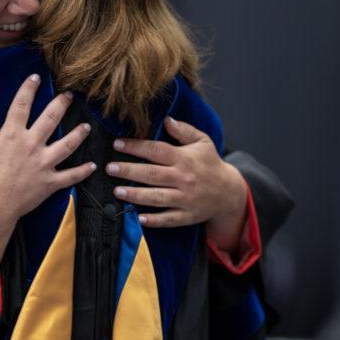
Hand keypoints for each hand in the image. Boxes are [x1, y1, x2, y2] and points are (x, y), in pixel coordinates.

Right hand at [0, 75, 94, 301]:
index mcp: (12, 134)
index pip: (22, 104)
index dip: (29, 88)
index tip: (37, 78)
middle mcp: (32, 144)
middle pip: (51, 119)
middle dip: (62, 104)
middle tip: (70, 95)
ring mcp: (44, 164)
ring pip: (67, 145)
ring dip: (78, 134)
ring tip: (86, 126)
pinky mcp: (50, 182)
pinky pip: (70, 176)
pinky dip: (82, 171)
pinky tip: (92, 166)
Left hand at [107, 116, 247, 249]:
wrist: (229, 192)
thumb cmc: (210, 164)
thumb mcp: (203, 142)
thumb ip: (184, 130)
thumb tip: (167, 120)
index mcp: (184, 158)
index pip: (156, 150)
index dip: (136, 146)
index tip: (117, 144)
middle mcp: (184, 178)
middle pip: (152, 174)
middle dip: (129, 171)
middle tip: (110, 169)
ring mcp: (186, 199)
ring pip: (157, 197)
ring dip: (136, 195)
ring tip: (117, 191)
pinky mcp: (187, 215)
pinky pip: (169, 219)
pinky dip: (155, 220)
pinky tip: (139, 218)